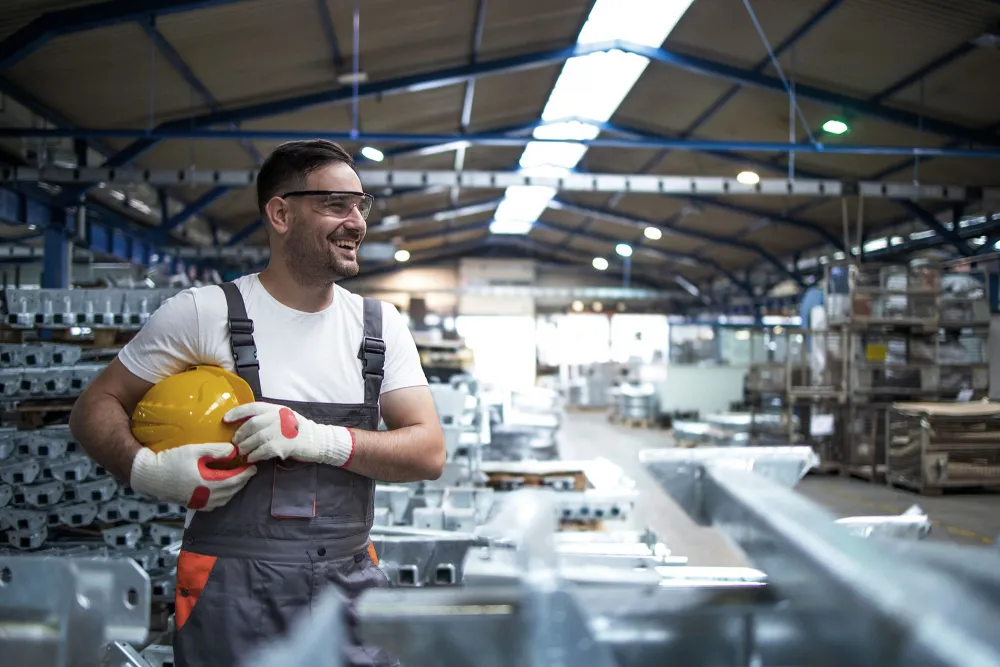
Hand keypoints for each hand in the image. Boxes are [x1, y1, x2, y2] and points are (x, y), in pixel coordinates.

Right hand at [128, 443, 255, 510]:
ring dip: (234, 489)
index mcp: (206, 483)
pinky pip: (214, 504)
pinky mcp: (192, 505)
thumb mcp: (194, 451)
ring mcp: (198, 503)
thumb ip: (215, 450)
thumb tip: (234, 451)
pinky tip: (223, 488)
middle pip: (231, 491)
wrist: (149, 475)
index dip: (245, 473)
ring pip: (224, 499)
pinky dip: (223, 497)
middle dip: (242, 481)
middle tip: (249, 471)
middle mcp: (204, 497)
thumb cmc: (170, 460)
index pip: (234, 480)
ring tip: (239, 478)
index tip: (253, 466)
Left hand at [224, 402, 354, 466]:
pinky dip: (255, 455)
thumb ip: (268, 419)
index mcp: (276, 409)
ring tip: (242, 453)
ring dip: (245, 448)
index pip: (252, 407)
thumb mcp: (284, 418)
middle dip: (240, 435)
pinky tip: (252, 459)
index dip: (237, 412)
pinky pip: (263, 450)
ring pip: (255, 439)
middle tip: (235, 443)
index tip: (225, 419)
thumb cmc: (299, 430)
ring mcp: (281, 431)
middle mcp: (278, 417)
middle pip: (251, 425)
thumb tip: (246, 426)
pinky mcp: (284, 445)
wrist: (319, 440)